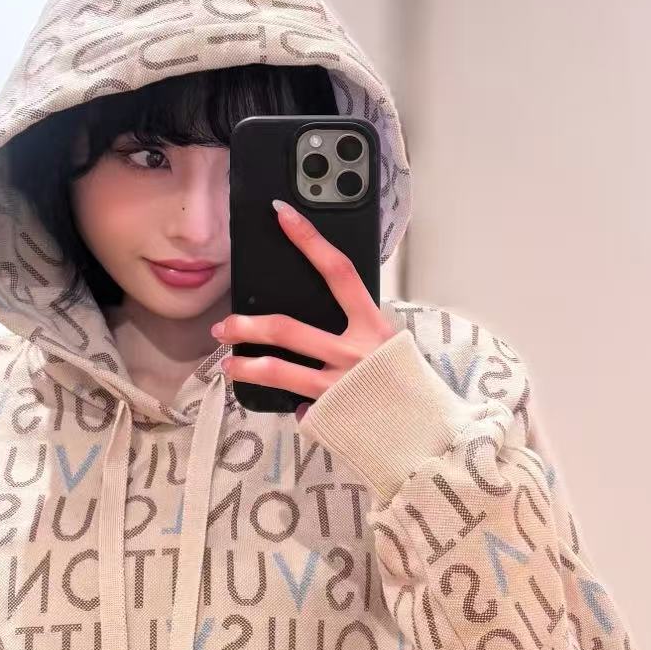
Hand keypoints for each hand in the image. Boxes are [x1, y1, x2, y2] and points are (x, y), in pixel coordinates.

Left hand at [210, 199, 396, 421]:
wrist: (426, 434)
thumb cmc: (408, 386)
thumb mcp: (389, 347)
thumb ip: (358, 332)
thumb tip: (328, 325)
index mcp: (373, 326)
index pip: (338, 271)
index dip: (309, 240)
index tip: (282, 215)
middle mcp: (353, 353)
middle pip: (288, 328)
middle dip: (247, 325)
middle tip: (224, 326)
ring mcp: (338, 385)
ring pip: (279, 371)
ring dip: (245, 366)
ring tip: (227, 364)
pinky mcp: (329, 415)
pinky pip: (299, 407)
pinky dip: (291, 404)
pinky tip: (283, 405)